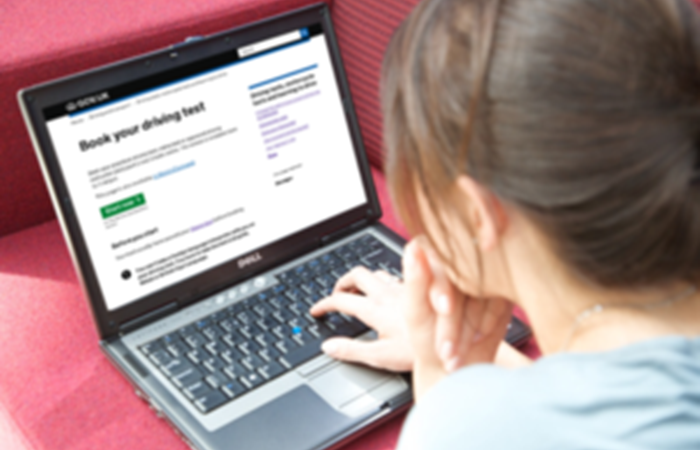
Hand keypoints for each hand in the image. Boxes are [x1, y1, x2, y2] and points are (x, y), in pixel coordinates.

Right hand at [309, 266, 412, 371]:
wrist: (452, 342)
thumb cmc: (421, 351)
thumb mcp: (381, 356)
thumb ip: (352, 350)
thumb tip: (328, 347)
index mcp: (375, 309)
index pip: (340, 300)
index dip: (324, 304)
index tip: (316, 310)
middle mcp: (388, 293)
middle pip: (356, 275)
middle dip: (341, 282)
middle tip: (336, 294)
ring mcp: (404, 288)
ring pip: (376, 272)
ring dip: (362, 279)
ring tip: (358, 290)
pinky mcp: (419, 288)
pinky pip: (395, 276)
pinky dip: (384, 280)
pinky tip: (390, 290)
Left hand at [403, 238, 512, 400]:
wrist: (455, 365)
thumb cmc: (428, 338)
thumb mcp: (416, 312)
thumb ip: (414, 281)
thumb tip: (414, 248)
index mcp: (429, 260)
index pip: (437, 258)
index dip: (441, 285)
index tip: (443, 308)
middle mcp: (456, 264)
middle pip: (461, 278)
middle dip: (454, 318)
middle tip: (445, 347)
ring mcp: (481, 275)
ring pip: (482, 291)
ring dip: (470, 325)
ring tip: (454, 351)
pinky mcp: (501, 289)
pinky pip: (500, 300)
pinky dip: (488, 322)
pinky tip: (476, 335)